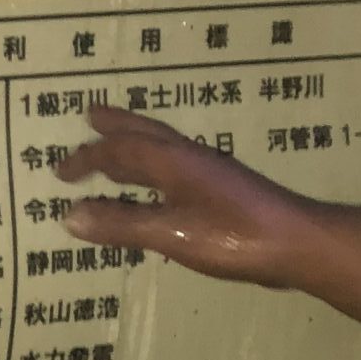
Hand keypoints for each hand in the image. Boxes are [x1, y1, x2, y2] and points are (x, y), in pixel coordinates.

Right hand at [53, 104, 360, 332]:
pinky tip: (156, 191)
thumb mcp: (171, 233)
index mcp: (174, 162)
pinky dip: (153, 171)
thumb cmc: (235, 237)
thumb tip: (69, 216)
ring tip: (114, 153)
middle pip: (146, 133)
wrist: (299, 244)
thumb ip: (121, 224)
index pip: (121, 149)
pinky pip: (176, 170)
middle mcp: (191, 158)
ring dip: (134, 147)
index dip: (88, 158)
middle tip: (90, 115)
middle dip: (114, 127)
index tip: (60, 173)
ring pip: (163, 150)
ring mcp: (211, 173)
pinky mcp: (225, 192)